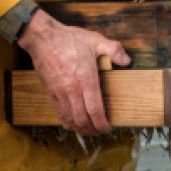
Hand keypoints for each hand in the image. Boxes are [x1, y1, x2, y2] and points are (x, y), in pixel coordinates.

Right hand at [17, 11, 129, 135]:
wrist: (43, 38)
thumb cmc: (69, 39)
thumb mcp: (96, 40)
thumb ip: (114, 50)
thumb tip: (127, 61)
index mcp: (86, 79)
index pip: (95, 109)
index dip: (102, 123)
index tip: (108, 128)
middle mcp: (73, 89)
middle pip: (83, 119)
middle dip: (92, 129)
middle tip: (100, 132)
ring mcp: (60, 92)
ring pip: (70, 118)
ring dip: (80, 128)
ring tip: (88, 131)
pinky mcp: (51, 92)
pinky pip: (59, 112)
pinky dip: (66, 122)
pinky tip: (72, 124)